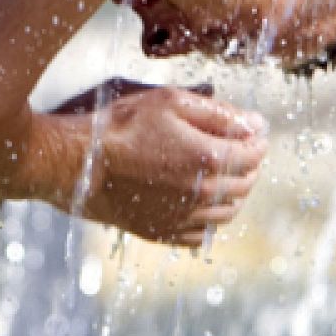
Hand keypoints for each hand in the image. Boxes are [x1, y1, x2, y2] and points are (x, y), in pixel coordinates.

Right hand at [51, 84, 266, 246]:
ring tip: (222, 174)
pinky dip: (209, 218)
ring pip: (228, 212)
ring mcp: (183, 217)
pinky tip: (199, 202)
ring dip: (233, 192)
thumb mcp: (171, 101)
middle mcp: (203, 194)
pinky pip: (201, 234)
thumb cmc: (122, 126)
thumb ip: (219, 112)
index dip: (257, 139)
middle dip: (248, 165)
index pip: (254, 154)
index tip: (251, 131)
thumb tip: (256, 124)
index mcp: (209, 158)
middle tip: (238, 149)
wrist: (78, 164)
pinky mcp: (163, 232)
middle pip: (245, 184)